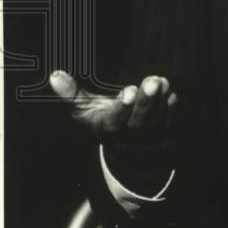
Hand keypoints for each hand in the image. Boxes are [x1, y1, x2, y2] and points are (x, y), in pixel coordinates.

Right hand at [48, 70, 177, 154]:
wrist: (127, 152)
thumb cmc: (103, 121)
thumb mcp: (84, 110)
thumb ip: (72, 93)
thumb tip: (56, 75)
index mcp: (106, 131)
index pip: (114, 122)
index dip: (122, 108)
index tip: (129, 90)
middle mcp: (128, 138)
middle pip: (138, 123)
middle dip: (146, 102)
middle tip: (153, 82)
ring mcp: (148, 140)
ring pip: (156, 123)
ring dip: (161, 102)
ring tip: (163, 82)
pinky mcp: (164, 137)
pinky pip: (169, 126)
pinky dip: (172, 112)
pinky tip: (171, 95)